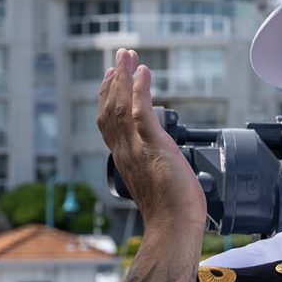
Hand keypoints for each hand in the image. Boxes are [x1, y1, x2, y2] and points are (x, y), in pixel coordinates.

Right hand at [97, 49, 206, 231]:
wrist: (173, 226)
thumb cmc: (172, 211)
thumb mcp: (159, 181)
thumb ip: (156, 165)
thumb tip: (168, 162)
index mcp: (125, 159)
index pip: (109, 123)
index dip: (108, 98)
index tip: (111, 77)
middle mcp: (125, 151)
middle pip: (110, 108)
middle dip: (114, 79)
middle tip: (120, 55)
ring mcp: (137, 148)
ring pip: (121, 105)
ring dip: (124, 77)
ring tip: (128, 55)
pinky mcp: (154, 147)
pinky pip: (142, 112)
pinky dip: (140, 89)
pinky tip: (142, 72)